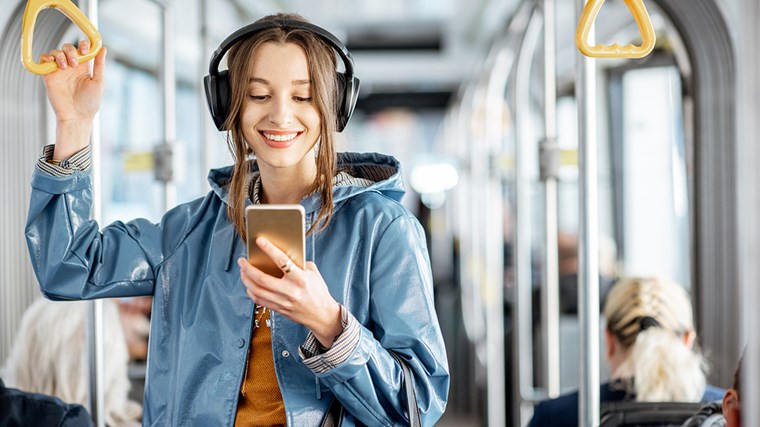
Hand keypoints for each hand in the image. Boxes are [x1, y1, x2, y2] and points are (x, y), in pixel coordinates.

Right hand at [39, 41, 106, 157]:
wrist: (76, 116)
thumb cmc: (90, 103)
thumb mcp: (98, 82)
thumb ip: (100, 65)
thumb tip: (103, 49)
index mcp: (85, 67)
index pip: (82, 49)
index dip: (83, 44)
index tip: (85, 49)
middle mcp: (72, 67)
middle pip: (68, 47)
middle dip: (71, 50)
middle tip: (74, 62)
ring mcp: (60, 70)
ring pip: (56, 52)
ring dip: (60, 55)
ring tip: (65, 67)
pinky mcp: (49, 75)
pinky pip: (44, 60)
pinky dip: (46, 57)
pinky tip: (52, 62)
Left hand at [238, 237, 342, 347]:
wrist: (322, 315)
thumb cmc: (318, 292)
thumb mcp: (312, 273)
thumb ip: (298, 263)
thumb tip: (282, 254)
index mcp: (300, 279)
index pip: (282, 261)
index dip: (269, 249)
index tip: (259, 240)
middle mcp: (290, 291)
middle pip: (262, 279)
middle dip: (248, 268)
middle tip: (242, 260)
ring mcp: (283, 302)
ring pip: (257, 291)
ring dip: (246, 279)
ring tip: (243, 271)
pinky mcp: (278, 309)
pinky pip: (259, 300)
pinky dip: (251, 291)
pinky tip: (249, 284)